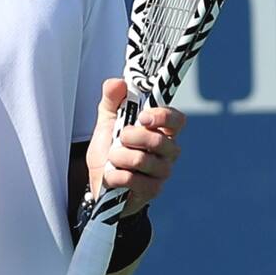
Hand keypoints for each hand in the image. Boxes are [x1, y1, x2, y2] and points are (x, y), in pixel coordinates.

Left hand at [86, 78, 185, 215]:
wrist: (98, 180)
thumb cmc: (109, 150)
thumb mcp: (106, 120)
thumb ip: (111, 99)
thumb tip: (118, 83)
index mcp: (160, 130)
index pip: (177, 120)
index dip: (163, 116)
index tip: (143, 117)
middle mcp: (167, 151)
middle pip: (159, 141)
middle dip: (131, 137)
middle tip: (120, 138)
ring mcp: (161, 172)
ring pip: (142, 160)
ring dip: (118, 157)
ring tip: (113, 158)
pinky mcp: (152, 191)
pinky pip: (133, 180)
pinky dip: (115, 176)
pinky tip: (113, 176)